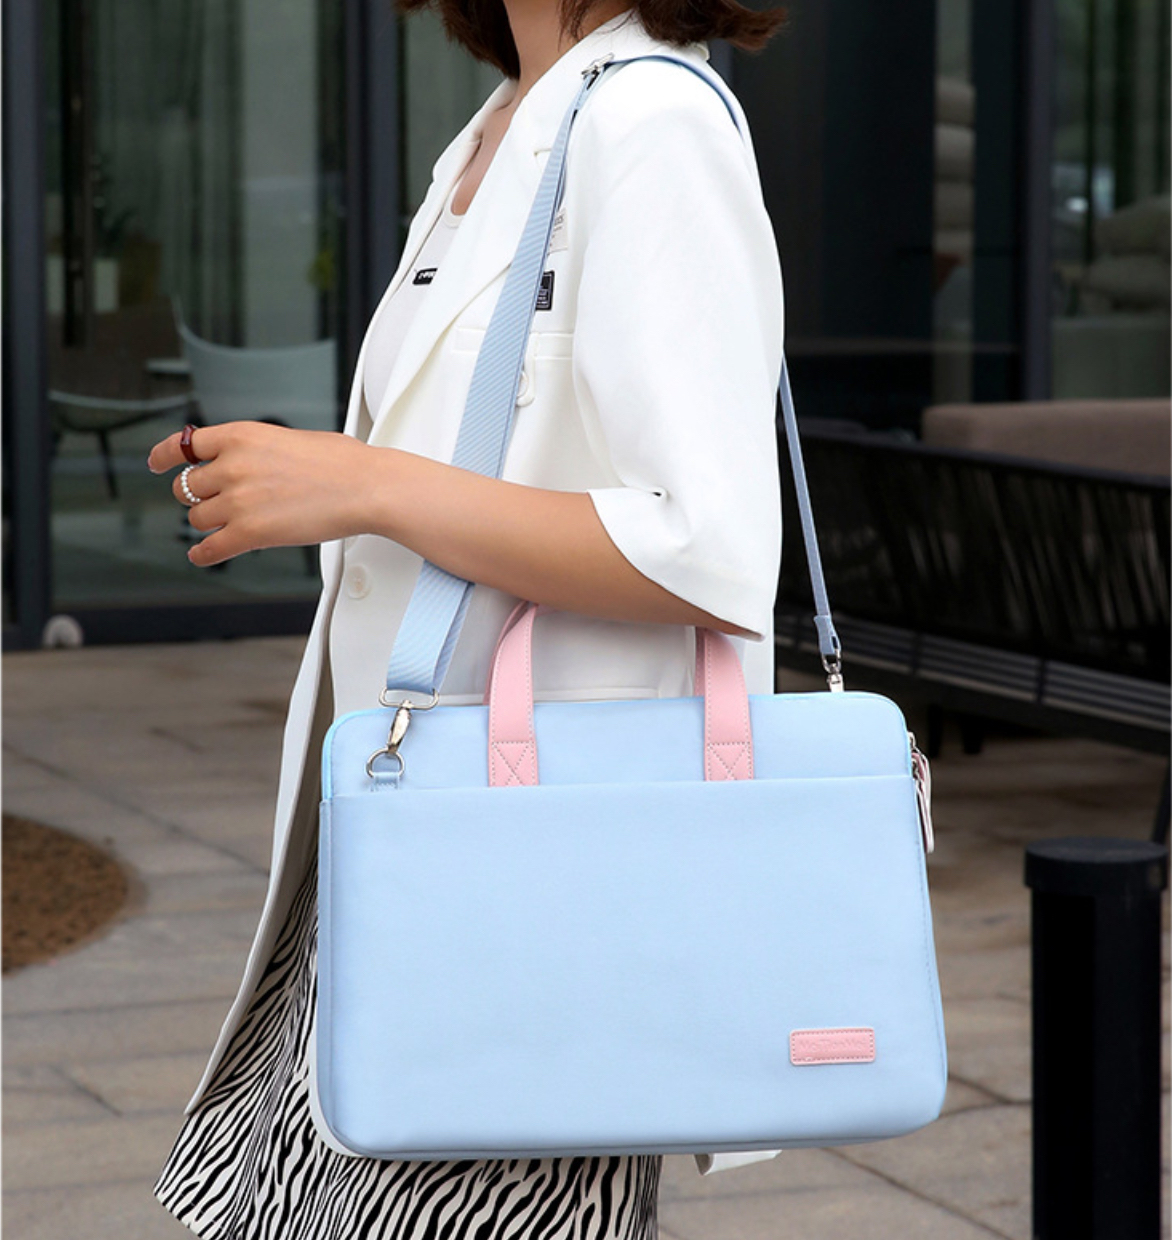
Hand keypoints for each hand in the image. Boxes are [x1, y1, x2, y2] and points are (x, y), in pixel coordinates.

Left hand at [148, 422, 372, 566]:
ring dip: (210, 523)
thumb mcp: (286, 438)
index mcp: (240, 436)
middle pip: (187, 488)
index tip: (156, 463)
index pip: (185, 445)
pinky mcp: (250, 533)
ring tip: (229, 525)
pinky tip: (202, 555)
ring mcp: (238, 501)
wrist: (365, 487)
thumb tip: (244, 462)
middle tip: (214, 502)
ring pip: (198, 519)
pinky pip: (210, 548)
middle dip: (199, 496)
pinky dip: (202, 554)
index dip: (164, 456)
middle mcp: (232, 466)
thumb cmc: (340, 463)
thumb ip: (254, 449)